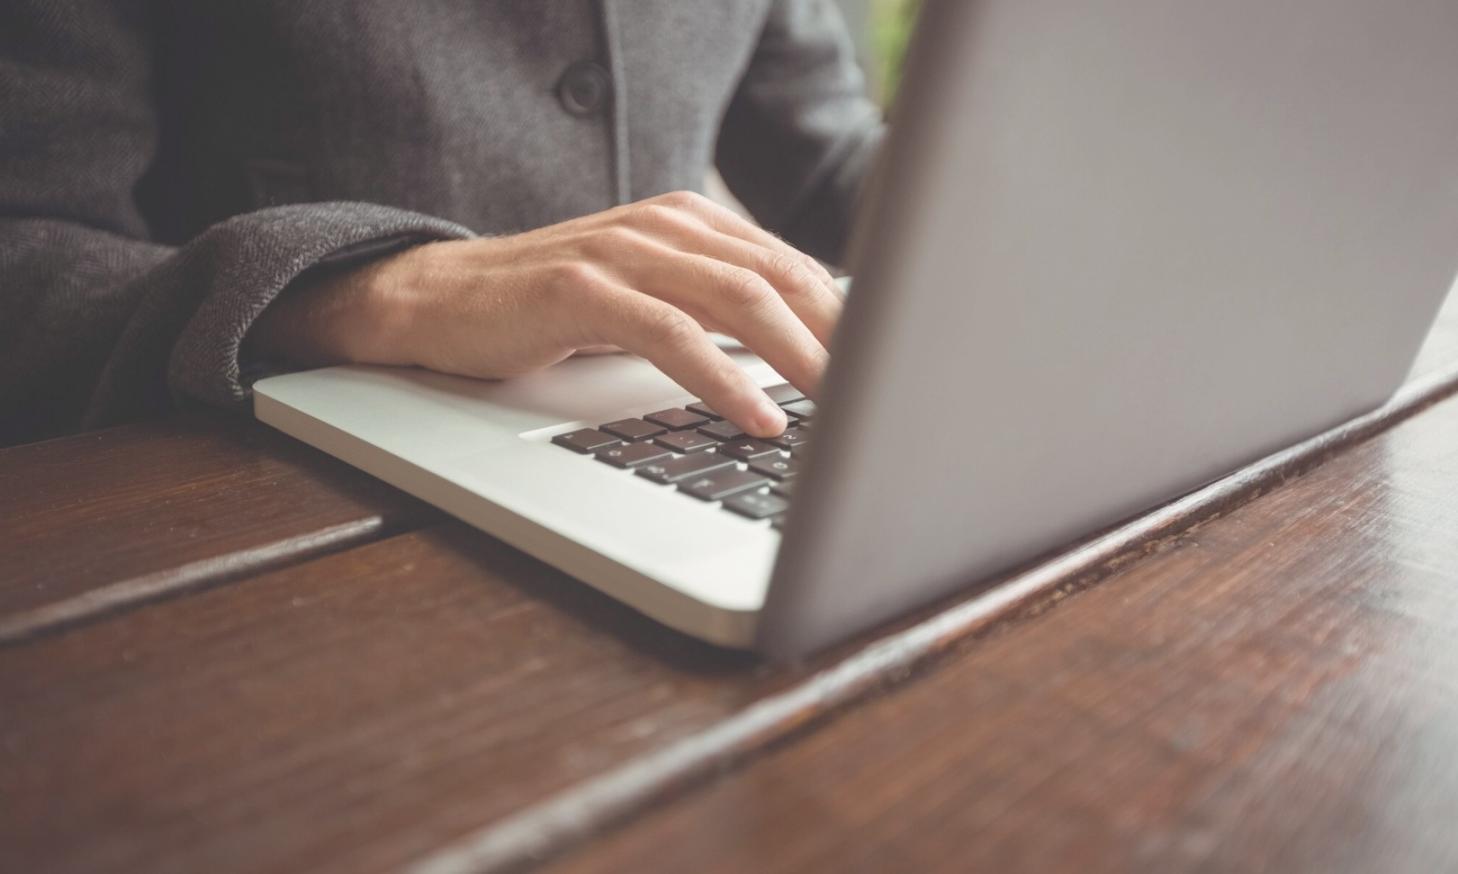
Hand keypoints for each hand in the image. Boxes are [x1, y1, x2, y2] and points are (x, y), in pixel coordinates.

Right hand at [250, 191, 842, 435]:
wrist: (443, 298)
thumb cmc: (555, 307)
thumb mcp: (650, 298)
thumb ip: (719, 308)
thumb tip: (808, 354)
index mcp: (691, 222)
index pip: (793, 265)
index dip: (848, 317)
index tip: (890, 366)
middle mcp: (665, 225)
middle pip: (781, 277)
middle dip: (842, 337)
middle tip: (885, 390)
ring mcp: (623, 253)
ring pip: (738, 298)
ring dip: (800, 357)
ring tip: (842, 406)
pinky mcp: (581, 289)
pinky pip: (672, 335)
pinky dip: (724, 378)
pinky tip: (758, 416)